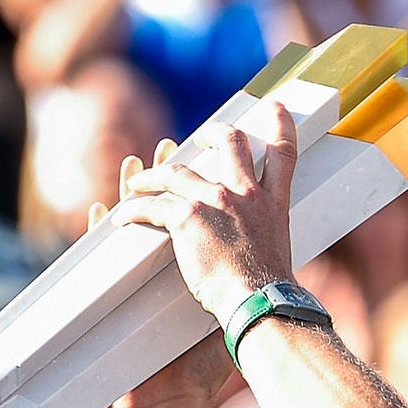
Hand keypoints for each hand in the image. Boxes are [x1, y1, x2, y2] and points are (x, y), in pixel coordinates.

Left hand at [107, 103, 298, 327]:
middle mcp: (246, 194)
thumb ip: (265, 235)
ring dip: (153, 176)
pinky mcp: (189, 217)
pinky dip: (134, 210)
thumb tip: (262, 249)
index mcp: (272, 203)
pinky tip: (123, 217)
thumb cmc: (267, 290)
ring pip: (177, 173)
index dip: (281, 124)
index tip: (276, 106)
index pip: (283, 153)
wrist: (258, 301)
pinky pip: (153, 206)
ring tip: (139, 183)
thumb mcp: (278, 251)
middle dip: (213, 133)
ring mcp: (216, 201)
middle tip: (200, 136)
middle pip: (230, 143)